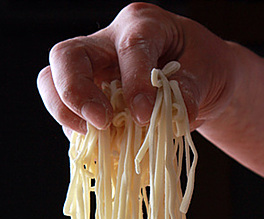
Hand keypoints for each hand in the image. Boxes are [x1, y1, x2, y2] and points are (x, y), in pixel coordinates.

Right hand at [37, 2, 234, 135]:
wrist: (202, 80)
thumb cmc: (205, 66)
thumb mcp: (210, 72)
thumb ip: (191, 89)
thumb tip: (174, 115)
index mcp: (142, 24)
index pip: (129, 46)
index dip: (134, 82)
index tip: (144, 116)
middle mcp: (108, 42)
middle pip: (67, 57)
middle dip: (75, 91)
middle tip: (100, 123)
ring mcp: (94, 71)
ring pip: (53, 81)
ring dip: (65, 113)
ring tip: (93, 137)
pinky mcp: (91, 99)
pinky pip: (70, 114)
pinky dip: (81, 135)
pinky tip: (102, 149)